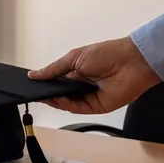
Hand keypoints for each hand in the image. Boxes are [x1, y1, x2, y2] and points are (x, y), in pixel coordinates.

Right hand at [28, 37, 161, 113]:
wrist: (131, 62)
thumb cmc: (107, 54)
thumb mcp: (74, 57)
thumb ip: (54, 69)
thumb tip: (34, 74)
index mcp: (76, 72)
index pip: (56, 82)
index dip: (45, 84)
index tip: (32, 84)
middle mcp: (82, 86)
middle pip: (60, 94)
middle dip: (47, 93)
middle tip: (35, 92)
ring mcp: (89, 97)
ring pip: (67, 103)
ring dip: (55, 100)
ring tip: (45, 95)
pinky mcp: (97, 106)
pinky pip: (78, 108)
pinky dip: (66, 105)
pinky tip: (59, 99)